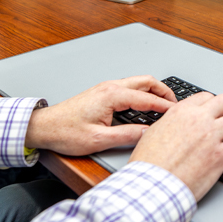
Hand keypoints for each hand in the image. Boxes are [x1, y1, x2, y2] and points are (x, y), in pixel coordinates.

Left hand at [25, 75, 176, 155]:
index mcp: (112, 95)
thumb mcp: (98, 139)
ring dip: (154, 91)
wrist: (43, 127)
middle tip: (176, 105)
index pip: (148, 99)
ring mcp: (106, 88)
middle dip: (165, 92)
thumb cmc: (65, 132)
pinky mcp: (103, 93)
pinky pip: (130, 87)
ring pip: (139, 82)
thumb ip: (126, 135)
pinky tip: (146, 105)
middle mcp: (111, 87)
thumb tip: (147, 133)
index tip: (178, 114)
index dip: (166, 107)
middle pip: (147, 82)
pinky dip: (144, 93)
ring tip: (165, 105)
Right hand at [129, 91, 222, 200]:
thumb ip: (168, 124)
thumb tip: (172, 124)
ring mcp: (211, 137)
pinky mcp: (220, 156)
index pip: (204, 98)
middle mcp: (199, 120)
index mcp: (181, 112)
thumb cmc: (148, 164)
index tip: (215, 109)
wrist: (152, 185)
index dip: (212, 104)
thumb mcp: (152, 133)